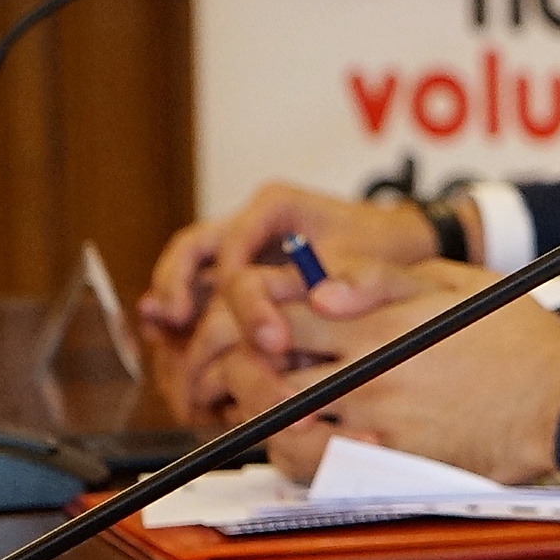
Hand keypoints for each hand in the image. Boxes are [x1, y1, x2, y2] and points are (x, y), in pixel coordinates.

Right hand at [139, 180, 436, 350]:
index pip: (237, 245)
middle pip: (193, 246)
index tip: (259, 333)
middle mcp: (249, 222)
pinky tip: (179, 352)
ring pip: (187, 268)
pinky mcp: (238, 272)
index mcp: (277, 206)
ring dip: (172, 302)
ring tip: (163, 341)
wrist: (396, 249)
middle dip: (176, 284)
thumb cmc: (383, 249)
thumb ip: (347, 280)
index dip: (241, 294)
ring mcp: (238, 246)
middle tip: (172, 321)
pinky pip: (200, 292)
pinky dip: (188, 319)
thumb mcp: (371, 262)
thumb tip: (322, 302)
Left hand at [234, 256, 559, 482]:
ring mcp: (376, 426)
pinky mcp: (392, 465)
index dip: (257, 310)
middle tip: (256, 361)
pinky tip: (310, 439)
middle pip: (263, 373)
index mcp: (379, 325)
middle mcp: (367, 377)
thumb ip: (383, 278)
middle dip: (244, 364)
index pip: (280, 313)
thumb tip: (320, 285)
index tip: (268, 314)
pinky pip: (318, 469)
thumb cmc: (520, 338)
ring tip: (276, 401)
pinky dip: (299, 454)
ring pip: (279, 427)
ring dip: (262, 414)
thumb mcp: (457, 282)